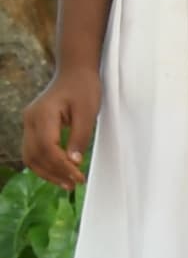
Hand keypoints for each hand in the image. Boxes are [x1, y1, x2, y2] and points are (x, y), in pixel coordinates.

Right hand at [17, 68, 99, 190]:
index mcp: (43, 114)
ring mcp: (29, 122)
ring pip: (29, 155)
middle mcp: (30, 119)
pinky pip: (32, 150)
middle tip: (74, 184)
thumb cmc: (83, 88)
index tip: (79, 177)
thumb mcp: (88, 112)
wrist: (74, 72)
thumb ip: (80, 137)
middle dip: (54, 172)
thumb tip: (74, 162)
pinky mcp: (33, 126)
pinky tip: (59, 172)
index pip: (47, 148)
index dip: (62, 166)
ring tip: (67, 184)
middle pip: (35, 154)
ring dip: (46, 172)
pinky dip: (43, 164)